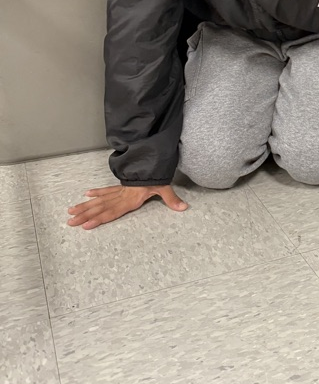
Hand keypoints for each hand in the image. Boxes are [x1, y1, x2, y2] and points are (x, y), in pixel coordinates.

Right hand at [67, 184, 187, 229]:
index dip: (98, 218)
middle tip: (70, 221)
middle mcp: (121, 196)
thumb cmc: (156, 175)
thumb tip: (184, 208)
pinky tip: (86, 195)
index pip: (111, 211)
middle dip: (85, 215)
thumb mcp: (164, 187)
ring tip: (71, 212)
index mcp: (130, 199)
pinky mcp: (121, 187)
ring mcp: (119, 191)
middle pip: (100, 207)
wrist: (152, 159)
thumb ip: (171, 199)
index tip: (85, 224)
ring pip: (99, 200)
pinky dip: (96, 193)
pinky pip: (106, 191)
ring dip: (85, 206)